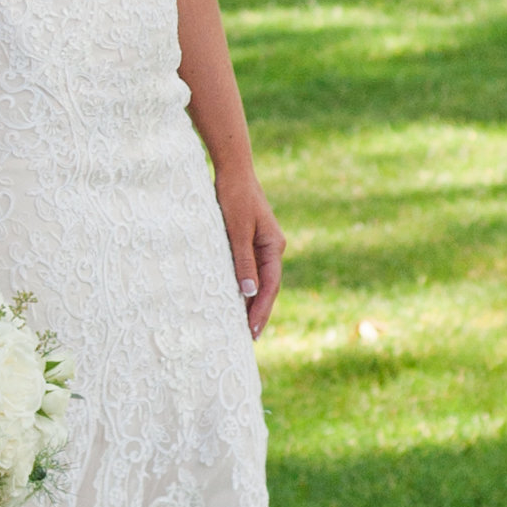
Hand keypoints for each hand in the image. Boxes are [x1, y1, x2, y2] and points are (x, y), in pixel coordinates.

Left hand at [224, 178, 285, 339]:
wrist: (232, 169)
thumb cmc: (233, 197)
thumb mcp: (236, 230)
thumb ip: (243, 261)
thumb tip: (248, 293)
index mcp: (273, 246)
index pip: (270, 286)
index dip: (261, 310)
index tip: (252, 331)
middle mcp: (272, 247)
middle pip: (268, 286)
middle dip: (259, 311)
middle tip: (250, 337)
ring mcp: (262, 243)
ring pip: (260, 278)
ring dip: (252, 301)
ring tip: (243, 325)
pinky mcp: (251, 239)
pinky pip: (251, 268)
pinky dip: (245, 285)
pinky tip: (237, 297)